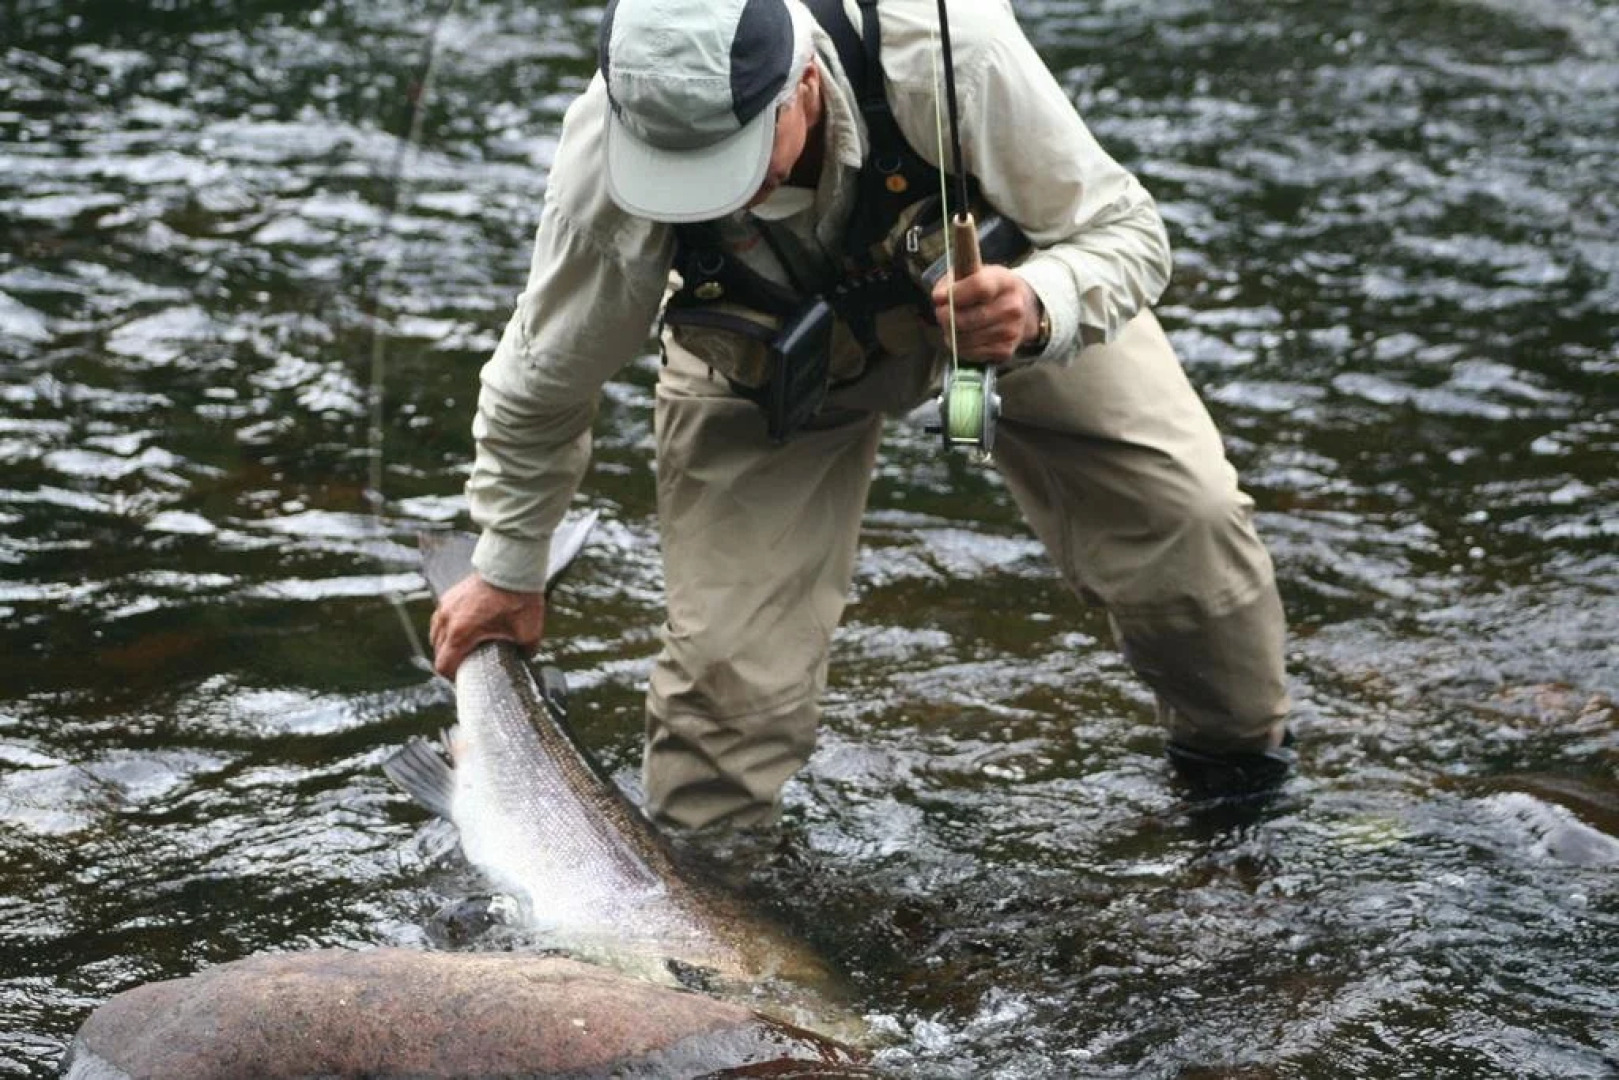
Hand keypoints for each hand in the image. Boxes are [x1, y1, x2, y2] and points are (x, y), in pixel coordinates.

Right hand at [429, 573, 545, 678]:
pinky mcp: (448, 596)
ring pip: (436, 636)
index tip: (466, 678)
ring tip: (464, 649)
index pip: (443, 666)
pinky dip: (447, 630)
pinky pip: (440, 620)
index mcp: (461, 633)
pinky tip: (462, 631)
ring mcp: (445, 607)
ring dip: (446, 646)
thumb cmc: (518, 597)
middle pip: (438, 653)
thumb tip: (525, 660)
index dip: (453, 677)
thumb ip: (525, 651)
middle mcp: (447, 620)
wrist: (512, 567)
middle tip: (468, 665)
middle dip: (451, 662)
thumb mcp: (528, 631)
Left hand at [930, 265, 1043, 364]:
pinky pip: (969, 352)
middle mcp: (1013, 307)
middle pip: (966, 319)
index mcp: (1004, 282)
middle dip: (945, 318)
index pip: (979, 287)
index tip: (939, 297)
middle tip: (941, 313)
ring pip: (964, 338)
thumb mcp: (974, 274)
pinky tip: (964, 336)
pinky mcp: (1005, 351)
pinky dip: (960, 346)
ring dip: (950, 333)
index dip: (955, 294)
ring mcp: (1011, 331)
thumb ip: (953, 281)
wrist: (1022, 310)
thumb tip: (939, 298)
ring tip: (953, 324)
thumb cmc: (988, 289)